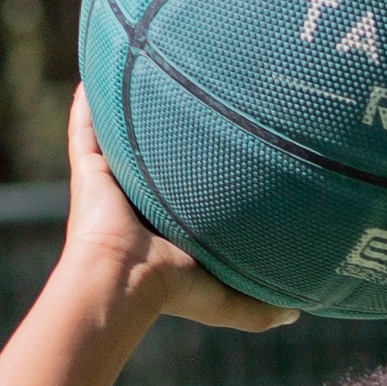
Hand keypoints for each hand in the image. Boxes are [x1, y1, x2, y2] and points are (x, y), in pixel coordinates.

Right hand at [61, 91, 295, 329]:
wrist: (127, 280)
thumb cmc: (175, 291)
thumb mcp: (229, 301)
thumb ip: (263, 308)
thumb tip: (300, 313)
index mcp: (168, 221)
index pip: (190, 188)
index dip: (209, 170)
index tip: (234, 144)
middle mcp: (139, 197)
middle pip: (156, 157)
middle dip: (171, 131)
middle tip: (197, 97)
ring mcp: (113, 181)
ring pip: (120, 135)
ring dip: (127, 109)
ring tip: (143, 72)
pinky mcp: (90, 169)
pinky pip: (87, 128)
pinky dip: (89, 104)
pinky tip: (98, 73)